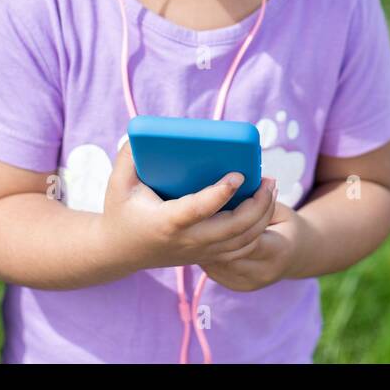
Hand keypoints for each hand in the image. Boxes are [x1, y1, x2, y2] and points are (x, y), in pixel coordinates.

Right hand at [98, 139, 277, 273]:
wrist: (118, 252)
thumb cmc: (121, 211)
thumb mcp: (118, 183)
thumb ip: (128, 156)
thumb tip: (143, 133)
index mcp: (167, 222)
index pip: (199, 209)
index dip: (220, 193)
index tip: (238, 175)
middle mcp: (187, 241)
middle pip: (233, 228)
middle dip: (258, 205)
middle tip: (269, 179)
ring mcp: (199, 252)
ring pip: (243, 241)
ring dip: (263, 216)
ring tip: (271, 189)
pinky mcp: (206, 256)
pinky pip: (241, 249)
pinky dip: (258, 230)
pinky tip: (264, 209)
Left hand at [196, 195, 309, 291]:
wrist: (297, 256)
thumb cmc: (287, 226)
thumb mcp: (281, 210)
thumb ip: (261, 201)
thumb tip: (240, 183)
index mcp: (279, 251)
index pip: (249, 235)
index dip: (234, 216)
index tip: (221, 197)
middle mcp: (262, 272)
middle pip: (228, 250)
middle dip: (215, 229)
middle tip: (201, 208)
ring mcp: (247, 283)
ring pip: (217, 260)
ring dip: (207, 242)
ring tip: (198, 222)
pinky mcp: (235, 285)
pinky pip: (213, 268)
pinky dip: (206, 252)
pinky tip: (202, 237)